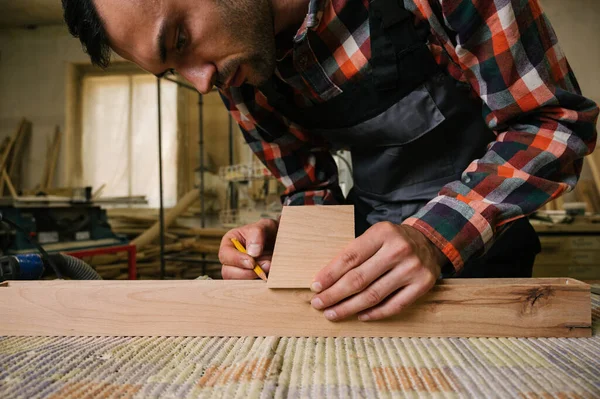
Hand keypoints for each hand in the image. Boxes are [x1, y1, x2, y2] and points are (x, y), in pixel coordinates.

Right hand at [219, 218, 277, 278]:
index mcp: (230, 244)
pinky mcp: (250, 281)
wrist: (281, 241)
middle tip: (266, 266)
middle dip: (247, 272)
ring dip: (255, 278)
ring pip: (240, 282)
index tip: (252, 262)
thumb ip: (257, 234)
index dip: (237, 260)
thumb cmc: (269, 232)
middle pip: (228, 272)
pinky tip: (271, 275)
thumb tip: (252, 253)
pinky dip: (261, 283)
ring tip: (271, 267)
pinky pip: (251, 287)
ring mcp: (240, 272)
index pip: (225, 255)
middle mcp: (232, 260)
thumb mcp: (265, 226)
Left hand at [310, 222, 445, 320]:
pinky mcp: (424, 284)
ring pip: (374, 295)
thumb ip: (354, 253)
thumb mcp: (374, 236)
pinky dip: (374, 313)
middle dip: (334, 294)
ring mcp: (413, 268)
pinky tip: (359, 316)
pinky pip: (394, 305)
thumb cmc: (393, 241)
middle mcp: (399, 249)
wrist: (430, 241)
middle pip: (359, 278)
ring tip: (333, 313)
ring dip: (349, 307)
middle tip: (318, 304)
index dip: (330, 274)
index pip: (350, 257)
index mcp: (382, 233)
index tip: (315, 287)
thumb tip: (325, 280)